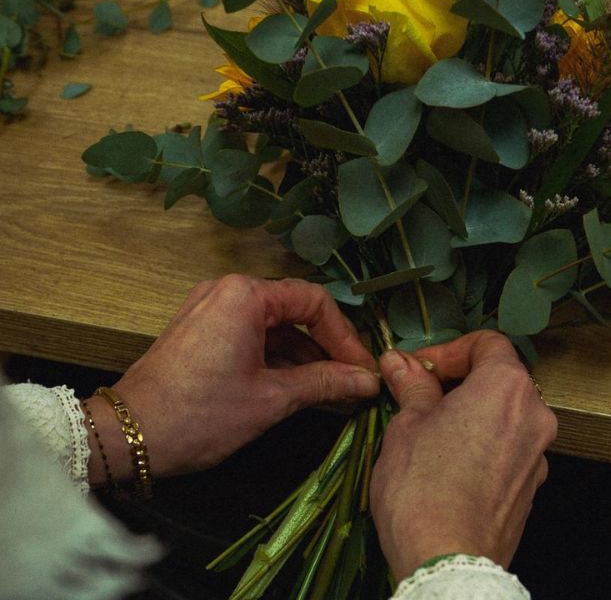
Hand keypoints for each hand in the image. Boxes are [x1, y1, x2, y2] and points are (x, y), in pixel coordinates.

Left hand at [84, 275, 378, 483]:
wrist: (127, 437)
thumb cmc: (200, 415)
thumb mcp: (270, 399)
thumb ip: (325, 383)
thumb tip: (368, 381)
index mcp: (246, 295)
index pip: (314, 302)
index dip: (344, 336)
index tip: (362, 370)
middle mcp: (228, 289)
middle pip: (294, 310)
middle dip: (326, 346)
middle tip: (352, 380)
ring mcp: (211, 306)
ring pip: (274, 325)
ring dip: (303, 355)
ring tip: (331, 390)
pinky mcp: (201, 327)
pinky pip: (251, 333)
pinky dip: (276, 357)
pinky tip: (297, 385)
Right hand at [370, 331, 556, 581]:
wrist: (447, 563)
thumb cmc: (425, 490)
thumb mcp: (407, 424)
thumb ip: (412, 386)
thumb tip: (401, 363)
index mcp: (507, 387)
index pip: (487, 343)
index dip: (449, 349)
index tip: (418, 367)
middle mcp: (534, 416)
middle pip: (499, 377)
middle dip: (457, 380)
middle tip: (417, 393)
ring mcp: (537, 455)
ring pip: (503, 414)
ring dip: (469, 411)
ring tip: (427, 428)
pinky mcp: (530, 487)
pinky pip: (507, 447)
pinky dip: (481, 441)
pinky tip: (447, 460)